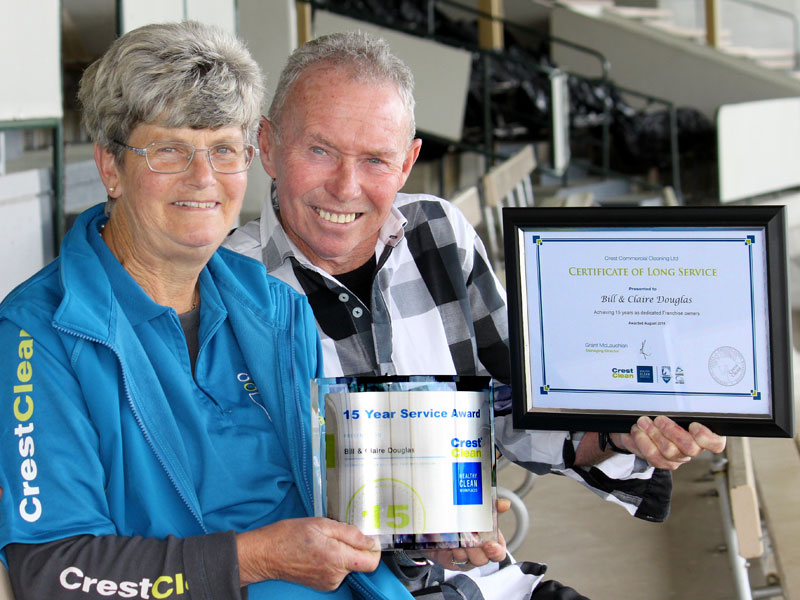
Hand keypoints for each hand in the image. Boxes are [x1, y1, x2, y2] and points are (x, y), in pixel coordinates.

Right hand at [236, 517, 380, 589]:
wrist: (266, 555)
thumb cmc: (289, 536)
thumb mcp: (320, 523)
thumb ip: (349, 532)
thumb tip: (369, 539)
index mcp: (337, 558)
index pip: (372, 562)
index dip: (374, 547)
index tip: (368, 536)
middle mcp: (335, 575)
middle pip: (361, 563)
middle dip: (355, 547)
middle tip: (339, 533)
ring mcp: (329, 582)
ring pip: (349, 566)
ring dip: (343, 552)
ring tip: (324, 541)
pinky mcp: (323, 585)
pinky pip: (338, 571)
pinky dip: (335, 560)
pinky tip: (320, 551)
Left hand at [421, 498, 508, 570]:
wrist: (443, 528)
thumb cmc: (469, 522)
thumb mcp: (483, 513)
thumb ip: (494, 508)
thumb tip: (505, 504)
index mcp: (490, 543)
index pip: (498, 553)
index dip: (496, 551)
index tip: (489, 544)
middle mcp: (478, 553)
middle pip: (481, 559)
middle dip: (475, 549)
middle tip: (470, 538)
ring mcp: (464, 558)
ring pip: (464, 558)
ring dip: (460, 548)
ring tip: (457, 536)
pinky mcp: (450, 560)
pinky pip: (450, 557)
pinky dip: (449, 548)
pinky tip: (448, 540)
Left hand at [614, 416, 726, 469]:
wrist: (644, 426)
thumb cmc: (665, 414)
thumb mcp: (674, 407)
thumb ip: (680, 406)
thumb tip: (680, 396)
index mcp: (703, 434)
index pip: (716, 443)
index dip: (706, 437)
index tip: (693, 425)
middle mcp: (693, 449)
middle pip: (690, 448)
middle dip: (671, 431)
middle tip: (659, 419)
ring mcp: (678, 457)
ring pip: (669, 453)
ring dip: (653, 435)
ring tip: (643, 423)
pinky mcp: (662, 462)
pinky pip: (654, 458)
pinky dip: (642, 442)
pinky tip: (638, 432)